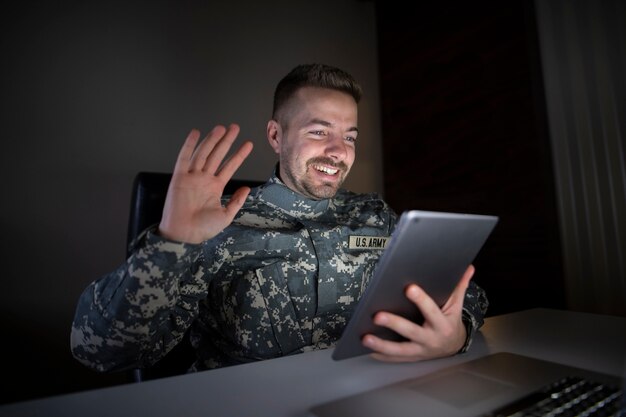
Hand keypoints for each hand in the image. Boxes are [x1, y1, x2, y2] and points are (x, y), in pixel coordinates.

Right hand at [158, 124, 253, 243]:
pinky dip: (189, 145)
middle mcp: (204, 179)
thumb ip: (236, 201)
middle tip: (235, 128)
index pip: (229, 167)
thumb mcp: (226, 215)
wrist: (184, 235)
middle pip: (217, 155)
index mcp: (215, 187)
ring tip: (222, 128)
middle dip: (226, 141)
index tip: (249, 144)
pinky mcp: (179, 177)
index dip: (239, 155)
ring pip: (203, 153)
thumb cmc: (203, 229)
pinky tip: (196, 133)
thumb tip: (246, 188)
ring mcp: (192, 177)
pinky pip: (184, 158)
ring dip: (212, 140)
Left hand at [361, 265, 474, 361]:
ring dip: (382, 345)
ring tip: (365, 337)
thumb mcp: (456, 305)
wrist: (453, 345)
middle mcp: (431, 339)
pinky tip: (367, 350)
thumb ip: (459, 287)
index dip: (421, 300)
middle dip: (394, 324)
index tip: (409, 288)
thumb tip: (468, 267)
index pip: (431, 311)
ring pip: (400, 350)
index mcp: (443, 324)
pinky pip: (395, 359)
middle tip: (377, 316)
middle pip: (412, 332)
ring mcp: (421, 351)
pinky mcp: (412, 357)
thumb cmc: (450, 320)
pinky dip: (381, 355)